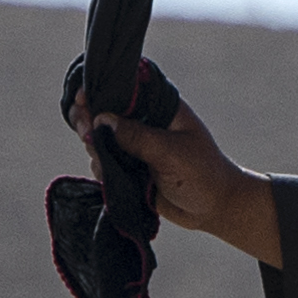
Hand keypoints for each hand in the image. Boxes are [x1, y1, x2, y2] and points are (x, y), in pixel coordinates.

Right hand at [75, 78, 279, 265]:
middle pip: (105, 112)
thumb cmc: (202, 173)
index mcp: (159, 105)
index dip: (100, 89)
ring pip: (101, 139)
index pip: (124, 87)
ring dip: (93, 145)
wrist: (214, 209)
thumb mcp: (170, 152)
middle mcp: (145, 122)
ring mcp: (136, 145)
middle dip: (89, 118)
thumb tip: (102, 120)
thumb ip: (137, 136)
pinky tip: (106, 174)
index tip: (83, 98)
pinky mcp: (130, 169)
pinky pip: (106, 164)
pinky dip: (101, 168)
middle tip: (85, 132)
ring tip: (96, 154)